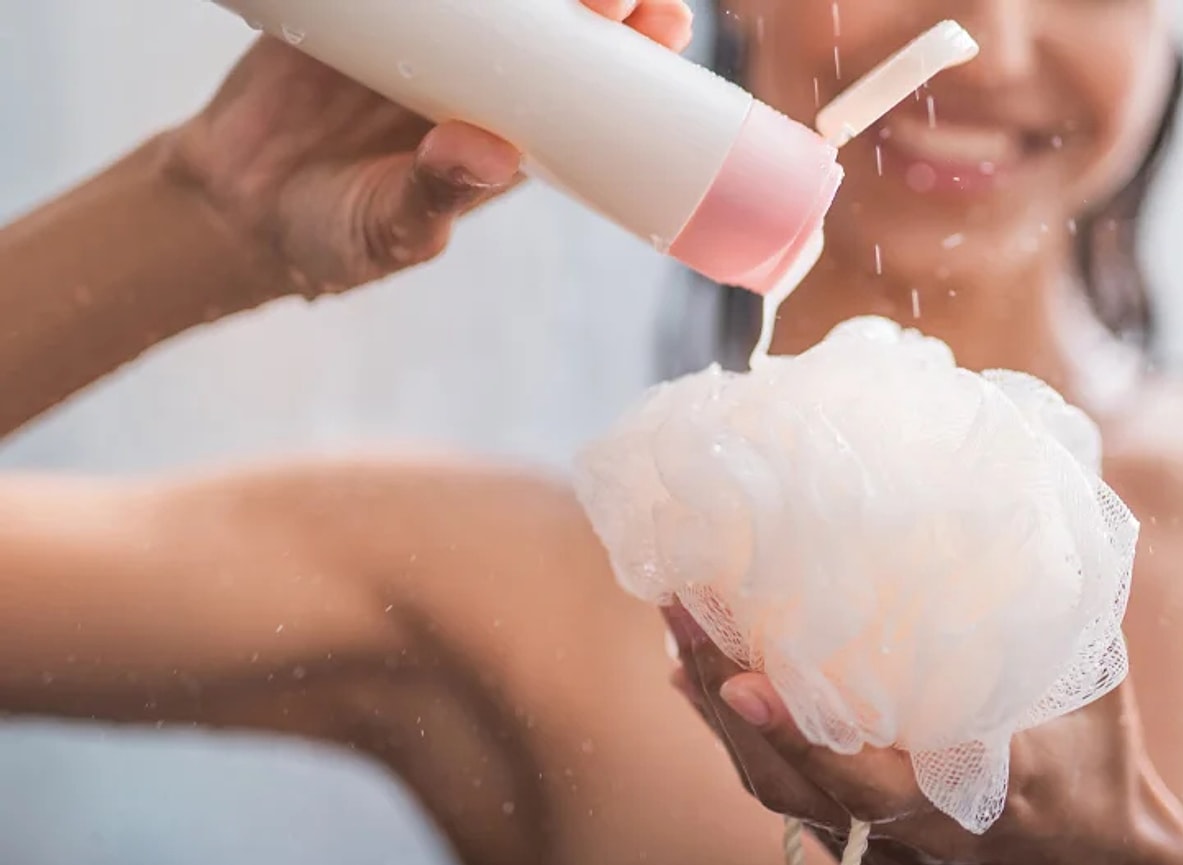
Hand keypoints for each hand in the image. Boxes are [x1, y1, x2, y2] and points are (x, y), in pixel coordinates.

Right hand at [169, 0, 692, 300]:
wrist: (238, 204)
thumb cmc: (332, 236)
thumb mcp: (389, 230)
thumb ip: (431, 198)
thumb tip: (486, 151)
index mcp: (515, 131)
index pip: (598, 83)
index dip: (639, 45)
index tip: (659, 21)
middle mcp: (485, 72)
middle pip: (562, 13)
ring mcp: (430, 30)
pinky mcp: (366, 1)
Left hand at [663, 605, 1182, 864]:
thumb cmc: (1094, 774)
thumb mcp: (1086, 699)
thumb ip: (1039, 624)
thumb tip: (1007, 522)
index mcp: (960, 804)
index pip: (863, 781)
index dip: (798, 734)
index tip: (745, 680)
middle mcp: (892, 830)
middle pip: (783, 777)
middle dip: (723, 696)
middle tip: (679, 608)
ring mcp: (859, 835)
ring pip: (766, 779)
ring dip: (712, 699)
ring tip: (675, 616)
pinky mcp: (842, 827)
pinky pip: (771, 776)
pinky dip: (729, 720)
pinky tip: (693, 664)